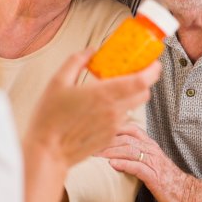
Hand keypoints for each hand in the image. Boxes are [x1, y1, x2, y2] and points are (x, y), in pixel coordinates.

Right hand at [27, 49, 160, 166]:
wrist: (48, 151)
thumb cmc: (50, 116)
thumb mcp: (57, 81)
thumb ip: (76, 61)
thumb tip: (91, 50)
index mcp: (103, 94)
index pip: (141, 81)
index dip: (152, 71)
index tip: (154, 62)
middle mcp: (113, 111)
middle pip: (144, 93)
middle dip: (144, 81)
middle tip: (135, 71)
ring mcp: (114, 126)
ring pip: (133, 106)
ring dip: (131, 95)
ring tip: (115, 88)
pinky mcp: (110, 137)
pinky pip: (122, 118)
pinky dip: (119, 109)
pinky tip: (101, 107)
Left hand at [94, 123, 190, 201]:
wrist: (186, 191)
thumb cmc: (165, 177)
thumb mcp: (151, 159)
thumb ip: (138, 152)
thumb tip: (117, 149)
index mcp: (150, 145)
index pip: (131, 129)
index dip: (114, 128)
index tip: (98, 131)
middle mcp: (152, 150)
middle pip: (126, 139)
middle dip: (106, 141)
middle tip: (90, 145)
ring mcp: (154, 162)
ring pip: (130, 150)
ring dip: (111, 152)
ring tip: (96, 155)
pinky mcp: (154, 176)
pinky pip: (137, 167)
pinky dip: (123, 164)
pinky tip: (112, 165)